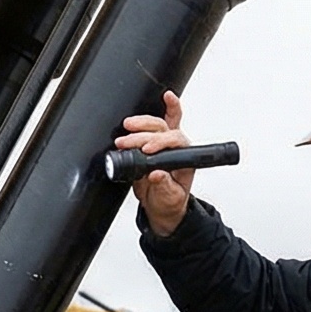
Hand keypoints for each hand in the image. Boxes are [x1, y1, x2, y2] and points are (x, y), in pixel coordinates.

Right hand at [116, 90, 194, 236]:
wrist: (161, 206)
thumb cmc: (169, 201)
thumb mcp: (168, 197)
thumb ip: (164, 186)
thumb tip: (156, 174)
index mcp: (185, 158)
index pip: (176, 141)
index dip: (160, 143)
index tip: (146, 150)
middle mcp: (176, 147)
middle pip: (164, 128)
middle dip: (144, 132)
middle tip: (127, 141)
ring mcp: (165, 143)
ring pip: (157, 123)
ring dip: (140, 123)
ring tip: (125, 129)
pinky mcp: (153, 142)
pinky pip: (157, 122)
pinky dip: (153, 113)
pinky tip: (153, 105)